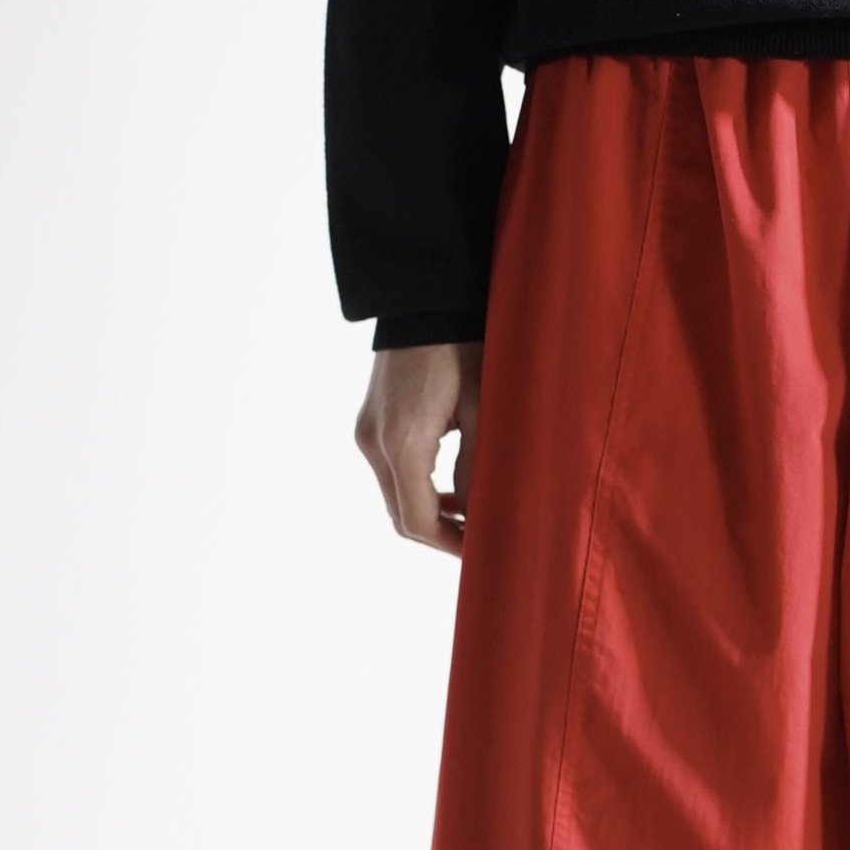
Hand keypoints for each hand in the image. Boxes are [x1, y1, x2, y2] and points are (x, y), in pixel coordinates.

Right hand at [355, 342, 483, 550]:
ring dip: (429, 512)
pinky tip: (449, 487)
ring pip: (395, 496)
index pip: (418, 521)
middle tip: (482, 539)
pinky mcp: (369, 423)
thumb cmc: (463, 347)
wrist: (424, 297)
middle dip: (441, 534)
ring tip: (472, 514)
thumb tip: (477, 515)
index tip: (483, 551)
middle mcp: (374, 443)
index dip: (450, 545)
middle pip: (402, 516)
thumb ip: (478, 469)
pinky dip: (418, 488)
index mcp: (402, 443)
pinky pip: (391, 472)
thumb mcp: (483, 410)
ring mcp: (366, 433)